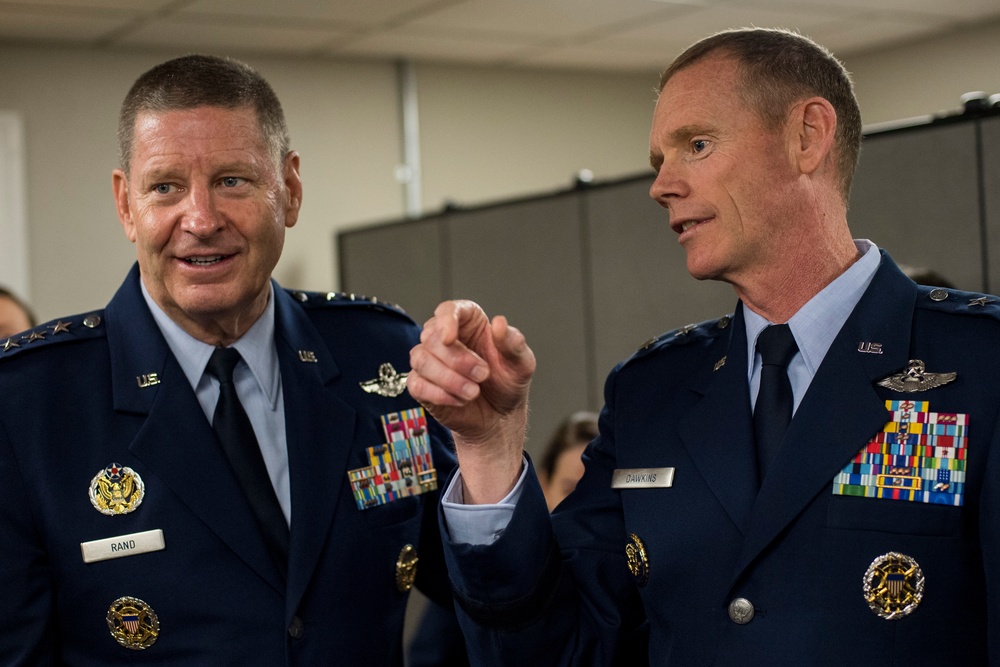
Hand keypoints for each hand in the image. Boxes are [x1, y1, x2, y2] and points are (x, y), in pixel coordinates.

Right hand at [408, 300, 535, 501]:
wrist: (499, 416)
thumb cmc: (507, 383)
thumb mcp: (521, 363)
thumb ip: (513, 343)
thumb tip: (500, 323)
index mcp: (469, 323)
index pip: (448, 310)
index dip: (446, 320)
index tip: (450, 338)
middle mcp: (444, 337)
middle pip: (432, 337)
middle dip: (457, 359)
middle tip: (483, 375)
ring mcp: (429, 360)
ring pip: (421, 359)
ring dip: (449, 379)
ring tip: (473, 392)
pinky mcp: (420, 383)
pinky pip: (416, 383)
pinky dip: (439, 394)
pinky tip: (459, 400)